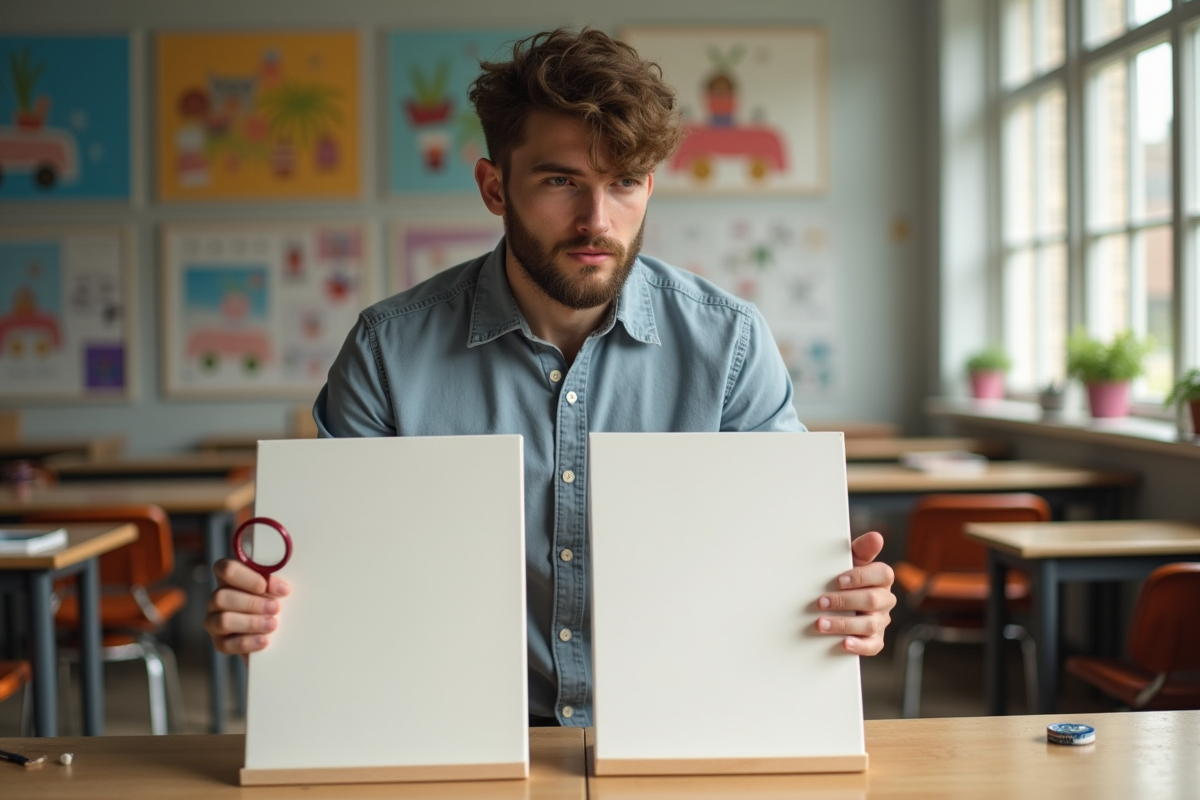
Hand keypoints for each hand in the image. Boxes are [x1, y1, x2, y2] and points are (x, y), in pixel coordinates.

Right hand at [204, 558, 289, 654]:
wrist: (275, 630)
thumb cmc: (274, 600)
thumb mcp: (275, 587)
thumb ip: (274, 580)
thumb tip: (281, 587)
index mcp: (229, 578)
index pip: (226, 569)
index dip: (247, 578)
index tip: (268, 586)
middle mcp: (216, 598)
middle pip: (221, 597)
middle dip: (252, 603)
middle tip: (275, 607)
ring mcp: (214, 621)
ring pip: (223, 621)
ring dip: (251, 623)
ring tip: (272, 624)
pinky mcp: (219, 642)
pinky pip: (226, 644)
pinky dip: (247, 642)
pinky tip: (264, 640)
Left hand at [815, 531, 894, 654]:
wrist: (836, 604)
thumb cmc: (843, 577)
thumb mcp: (850, 560)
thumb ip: (861, 549)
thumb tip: (876, 537)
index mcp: (882, 578)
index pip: (883, 574)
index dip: (861, 577)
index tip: (839, 580)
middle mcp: (885, 600)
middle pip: (873, 600)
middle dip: (844, 601)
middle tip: (821, 602)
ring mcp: (880, 621)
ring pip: (869, 624)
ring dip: (843, 624)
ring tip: (820, 623)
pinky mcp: (874, 640)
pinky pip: (872, 646)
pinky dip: (859, 646)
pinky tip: (843, 643)